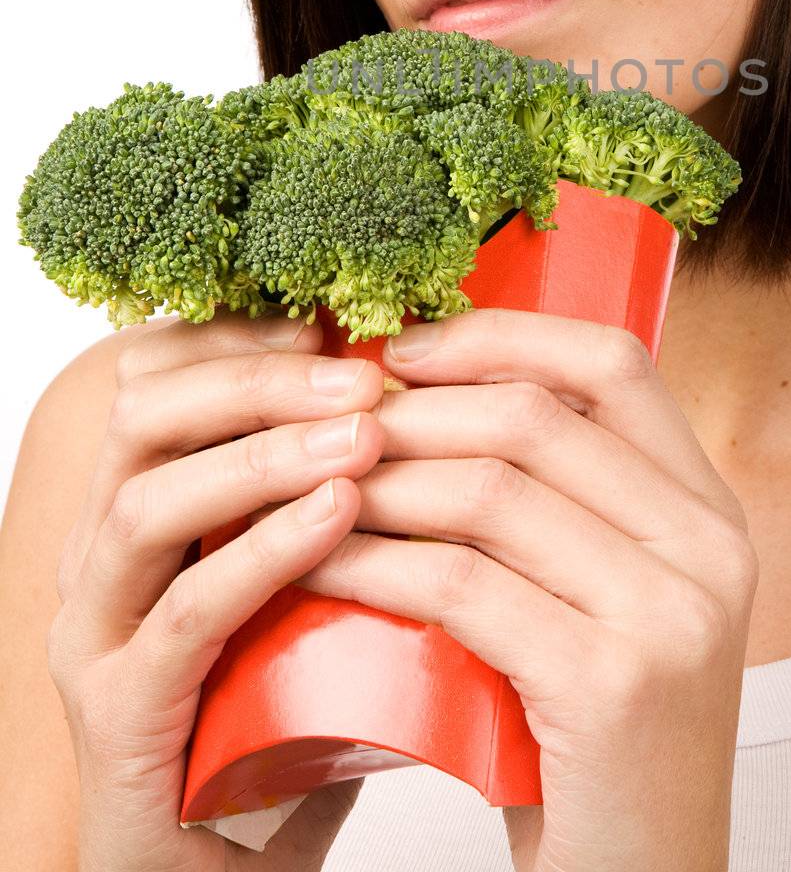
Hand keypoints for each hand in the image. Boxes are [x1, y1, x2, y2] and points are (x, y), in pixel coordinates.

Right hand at [46, 309, 386, 871]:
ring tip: (368, 431)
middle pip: (143, 413)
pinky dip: (264, 551)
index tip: (346, 320)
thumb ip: (339, 502)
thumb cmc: (279, 721)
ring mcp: (96, 637)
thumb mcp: (309, 583)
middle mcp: (99, 561)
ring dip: (264, 453)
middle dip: (258, 374)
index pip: (166, 376)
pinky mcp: (118, 716)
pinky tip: (340, 516)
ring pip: (148, 502)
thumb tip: (443, 401)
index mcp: (139, 511)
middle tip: (368, 371)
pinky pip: (184, 613)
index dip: (248, 334)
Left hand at [295, 307, 756, 871]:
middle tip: (329, 429)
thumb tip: (424, 398)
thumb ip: (558, 510)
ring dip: (375, 482)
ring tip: (306, 490)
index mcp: (709, 512)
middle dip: (411, 410)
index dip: (500, 336)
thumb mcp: (601, 607)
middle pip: (535, 416)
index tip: (404, 349)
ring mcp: (671, 616)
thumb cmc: (591, 752)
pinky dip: (370, 562)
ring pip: (488, 491)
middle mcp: (709, 547)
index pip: (613, 363)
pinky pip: (459, 584)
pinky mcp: (612, 687)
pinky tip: (318, 565)